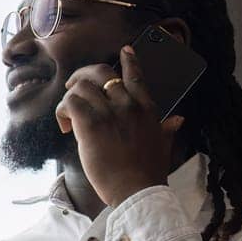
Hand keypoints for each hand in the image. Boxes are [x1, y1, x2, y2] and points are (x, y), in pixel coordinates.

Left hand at [55, 44, 187, 207]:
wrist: (137, 190)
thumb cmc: (149, 173)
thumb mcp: (163, 145)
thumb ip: (167, 129)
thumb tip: (178, 119)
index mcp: (146, 108)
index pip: (135, 75)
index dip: (129, 60)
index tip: (125, 50)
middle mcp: (128, 104)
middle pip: (101, 73)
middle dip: (83, 76)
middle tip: (73, 86)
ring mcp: (109, 112)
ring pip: (81, 87)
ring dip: (70, 97)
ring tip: (67, 115)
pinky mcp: (90, 124)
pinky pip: (70, 103)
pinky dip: (63, 110)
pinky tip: (64, 124)